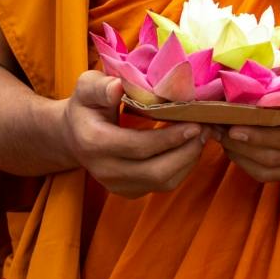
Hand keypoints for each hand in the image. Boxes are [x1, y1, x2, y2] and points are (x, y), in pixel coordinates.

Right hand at [62, 71, 205, 196]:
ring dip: (188, 160)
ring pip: (163, 181)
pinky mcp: (130, 191)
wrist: (73, 135)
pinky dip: (182, 167)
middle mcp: (105, 170)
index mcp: (94, 143)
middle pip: (155, 171)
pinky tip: (189, 146)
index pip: (138, 146)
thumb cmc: (86, 104)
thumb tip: (118, 87)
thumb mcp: (87, 87)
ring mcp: (117, 186)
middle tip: (206, 128)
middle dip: (186, 151)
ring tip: (202, 135)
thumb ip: (100, 86)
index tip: (194, 122)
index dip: (169, 138)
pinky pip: (163, 185)